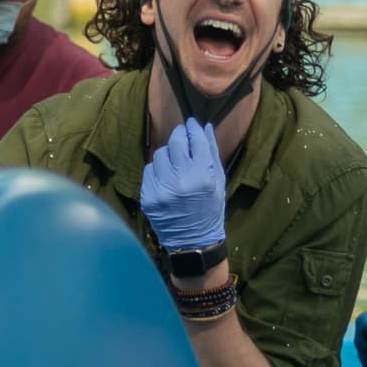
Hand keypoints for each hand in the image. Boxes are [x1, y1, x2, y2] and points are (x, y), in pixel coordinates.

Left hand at [140, 118, 226, 250]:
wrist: (193, 242)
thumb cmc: (210, 210)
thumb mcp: (219, 182)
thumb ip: (212, 153)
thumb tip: (204, 127)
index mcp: (203, 177)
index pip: (196, 141)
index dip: (193, 128)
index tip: (191, 124)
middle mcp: (181, 181)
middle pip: (174, 143)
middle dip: (179, 135)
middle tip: (182, 136)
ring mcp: (161, 190)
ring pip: (159, 155)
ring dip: (168, 154)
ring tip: (175, 163)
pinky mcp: (148, 197)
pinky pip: (149, 171)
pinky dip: (158, 170)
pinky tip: (166, 178)